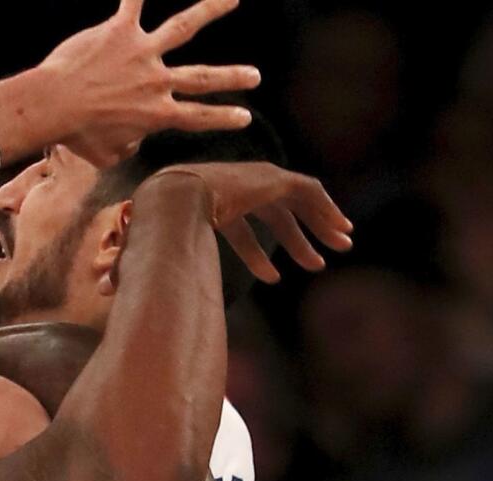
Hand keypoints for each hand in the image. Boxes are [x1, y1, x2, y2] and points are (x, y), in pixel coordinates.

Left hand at [37, 0, 259, 166]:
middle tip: (255, 76)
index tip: (245, 117)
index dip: (223, 118)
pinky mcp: (118, 30)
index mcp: (156, 114)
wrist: (53, 106)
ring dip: (211, 9)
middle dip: (232, 77)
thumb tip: (131, 145)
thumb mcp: (105, 156)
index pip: (197, 117)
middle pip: (202, 77)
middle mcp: (156, 81)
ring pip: (183, 26)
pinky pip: (133, 1)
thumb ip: (125, 150)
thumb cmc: (74, 135)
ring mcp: (141, 52)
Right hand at [148, 162, 353, 282]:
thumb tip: (152, 291)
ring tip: (332, 256)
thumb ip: (178, 263)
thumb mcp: (177, 248)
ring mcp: (256, 181)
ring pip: (296, 205)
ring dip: (317, 229)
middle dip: (298, 240)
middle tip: (318, 265)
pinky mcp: (273, 178)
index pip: (246, 228)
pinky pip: (308, 192)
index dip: (259, 252)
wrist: (173, 200)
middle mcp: (239, 189)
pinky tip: (340, 228)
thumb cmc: (164, 229)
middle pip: (276, 217)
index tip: (275, 276)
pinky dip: (326, 209)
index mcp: (216, 204)